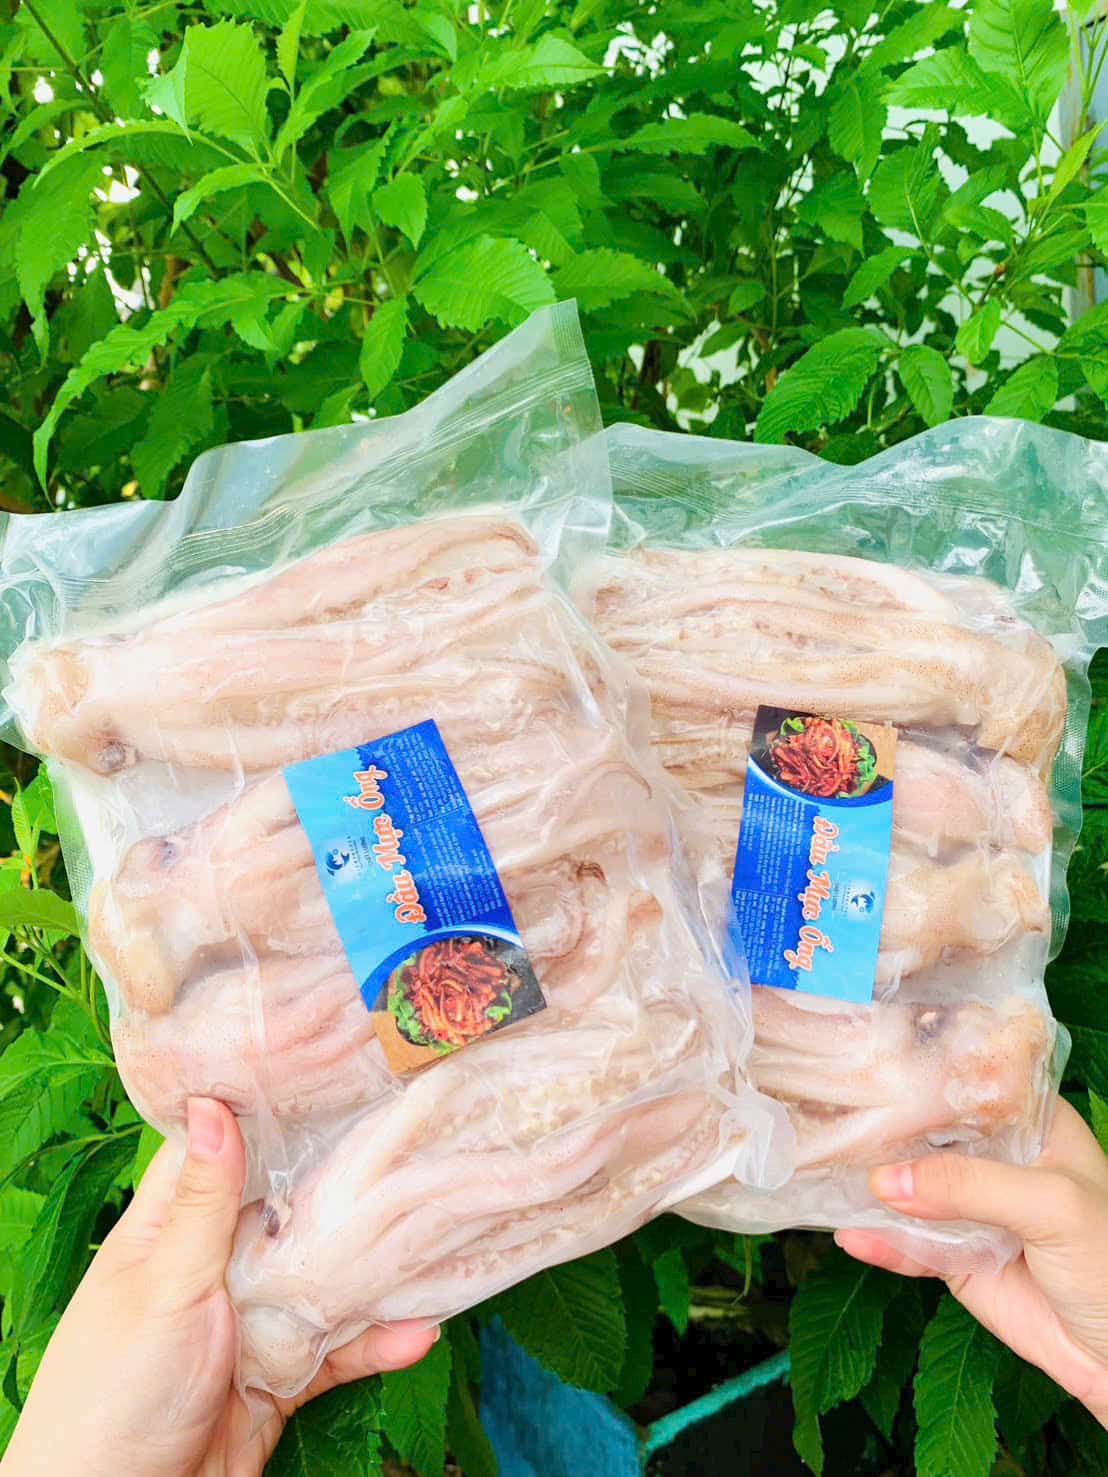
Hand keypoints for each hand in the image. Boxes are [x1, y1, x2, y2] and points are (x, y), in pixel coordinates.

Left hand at [1, 1098, 435, 1476]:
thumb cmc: (113, 1392)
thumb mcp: (164, 1286)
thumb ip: (201, 1203)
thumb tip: (212, 1101)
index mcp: (170, 1229)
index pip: (221, 1148)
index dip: (270, 1106)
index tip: (332, 1066)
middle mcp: (213, 1266)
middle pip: (288, 1210)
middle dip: (345, 1183)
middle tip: (415, 1136)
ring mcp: (248, 1323)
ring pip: (323, 1277)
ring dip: (375, 1268)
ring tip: (438, 1234)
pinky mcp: (277, 1379)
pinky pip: (336, 1351)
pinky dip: (376, 1343)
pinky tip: (419, 1332)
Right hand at [836, 1098, 1107, 1427]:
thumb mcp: (1051, 1205)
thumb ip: (971, 1185)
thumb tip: (885, 1180)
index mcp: (1030, 1123)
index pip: (969, 1081)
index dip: (923, 1071)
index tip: (868, 1062)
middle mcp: (995, 1158)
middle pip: (928, 1133)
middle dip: (881, 1128)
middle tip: (826, 1114)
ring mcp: (971, 1208)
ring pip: (910, 1189)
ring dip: (870, 1186)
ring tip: (821, 1171)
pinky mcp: (954, 1258)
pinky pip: (907, 1246)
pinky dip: (878, 1242)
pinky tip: (850, 1234)